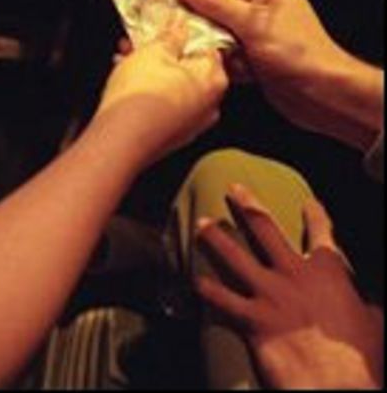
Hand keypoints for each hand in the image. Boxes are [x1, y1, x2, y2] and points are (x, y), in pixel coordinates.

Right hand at [96, 12, 227, 165]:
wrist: (119, 140)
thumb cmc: (140, 99)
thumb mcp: (153, 50)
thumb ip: (170, 35)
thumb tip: (177, 27)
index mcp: (214, 79)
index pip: (206, 45)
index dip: (182, 32)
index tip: (165, 26)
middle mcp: (209, 105)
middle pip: (189, 68)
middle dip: (162, 53)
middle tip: (140, 43)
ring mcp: (191, 125)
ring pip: (174, 88)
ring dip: (152, 73)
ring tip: (126, 62)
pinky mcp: (171, 137)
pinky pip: (164, 107)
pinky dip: (150, 94)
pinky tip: (127, 85)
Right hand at [179, 0, 383, 150]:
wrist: (318, 90)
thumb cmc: (301, 53)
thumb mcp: (251, 22)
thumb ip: (214, 1)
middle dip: (193, 10)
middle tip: (175, 20)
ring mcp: (249, 24)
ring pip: (210, 24)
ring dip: (204, 37)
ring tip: (203, 46)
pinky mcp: (245, 48)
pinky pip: (217, 47)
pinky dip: (215, 56)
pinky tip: (222, 63)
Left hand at [195, 184, 382, 388]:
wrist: (337, 384)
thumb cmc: (361, 358)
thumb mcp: (374, 321)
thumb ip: (363, 304)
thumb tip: (365, 303)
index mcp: (329, 271)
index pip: (323, 233)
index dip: (316, 215)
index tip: (308, 202)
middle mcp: (294, 274)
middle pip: (265, 229)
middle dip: (247, 205)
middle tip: (233, 189)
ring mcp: (270, 294)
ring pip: (235, 256)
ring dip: (215, 238)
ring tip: (200, 223)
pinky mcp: (252, 319)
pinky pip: (222, 301)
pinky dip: (207, 290)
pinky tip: (193, 280)